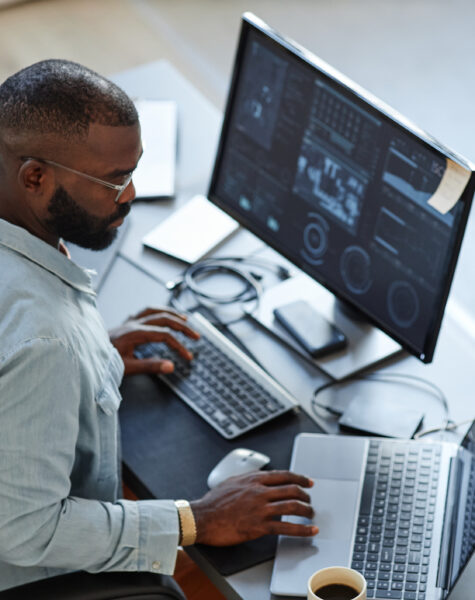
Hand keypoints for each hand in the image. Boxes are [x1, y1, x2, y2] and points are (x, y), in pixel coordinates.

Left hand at [109, 307, 199, 375]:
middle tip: (196, 336)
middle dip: (182, 326)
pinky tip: (162, 315)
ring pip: (155, 311)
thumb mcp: (127, 368)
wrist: (83, 354)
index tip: (187, 357)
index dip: (179, 345)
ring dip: (172, 314)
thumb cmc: (103, 362)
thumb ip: (150, 366)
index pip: (164, 335)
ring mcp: (128, 322)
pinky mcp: (125, 323)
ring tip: (185, 319)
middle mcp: (132, 323)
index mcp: (134, 333)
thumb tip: (171, 366)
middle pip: (164, 319)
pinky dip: (157, 312)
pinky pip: (145, 312)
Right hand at [190, 470, 317, 545]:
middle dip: (305, 495)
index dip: (300, 478)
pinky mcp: (259, 526)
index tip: (308, 482)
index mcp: (254, 479)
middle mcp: (260, 491)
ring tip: (311, 515)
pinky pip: (286, 528)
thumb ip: (248, 479)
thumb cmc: (213, 502)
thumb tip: (257, 478)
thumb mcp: (232, 481)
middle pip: (292, 490)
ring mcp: (261, 508)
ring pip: (292, 507)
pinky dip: (301, 529)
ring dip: (306, 511)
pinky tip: (309, 531)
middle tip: (310, 501)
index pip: (284, 475)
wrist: (202, 517)